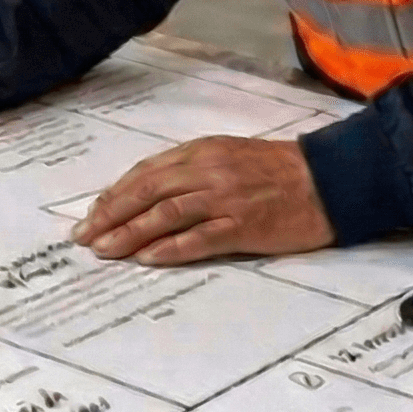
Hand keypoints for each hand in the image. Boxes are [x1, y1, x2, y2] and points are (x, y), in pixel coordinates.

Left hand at [72, 137, 333, 265]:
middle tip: (84, 236)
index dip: (114, 195)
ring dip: (129, 234)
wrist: (327, 180)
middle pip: (146, 193)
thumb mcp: (227, 156)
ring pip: (164, 215)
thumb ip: (189, 170)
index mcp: (200, 152)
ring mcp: (224, 199)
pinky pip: (199, 238)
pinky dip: (168, 248)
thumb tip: (147, 191)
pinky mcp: (243, 226)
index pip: (145, 173)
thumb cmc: (276, 170)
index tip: (92, 214)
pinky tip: (147, 259)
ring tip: (105, 251)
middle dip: (109, 215)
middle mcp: (207, 172)